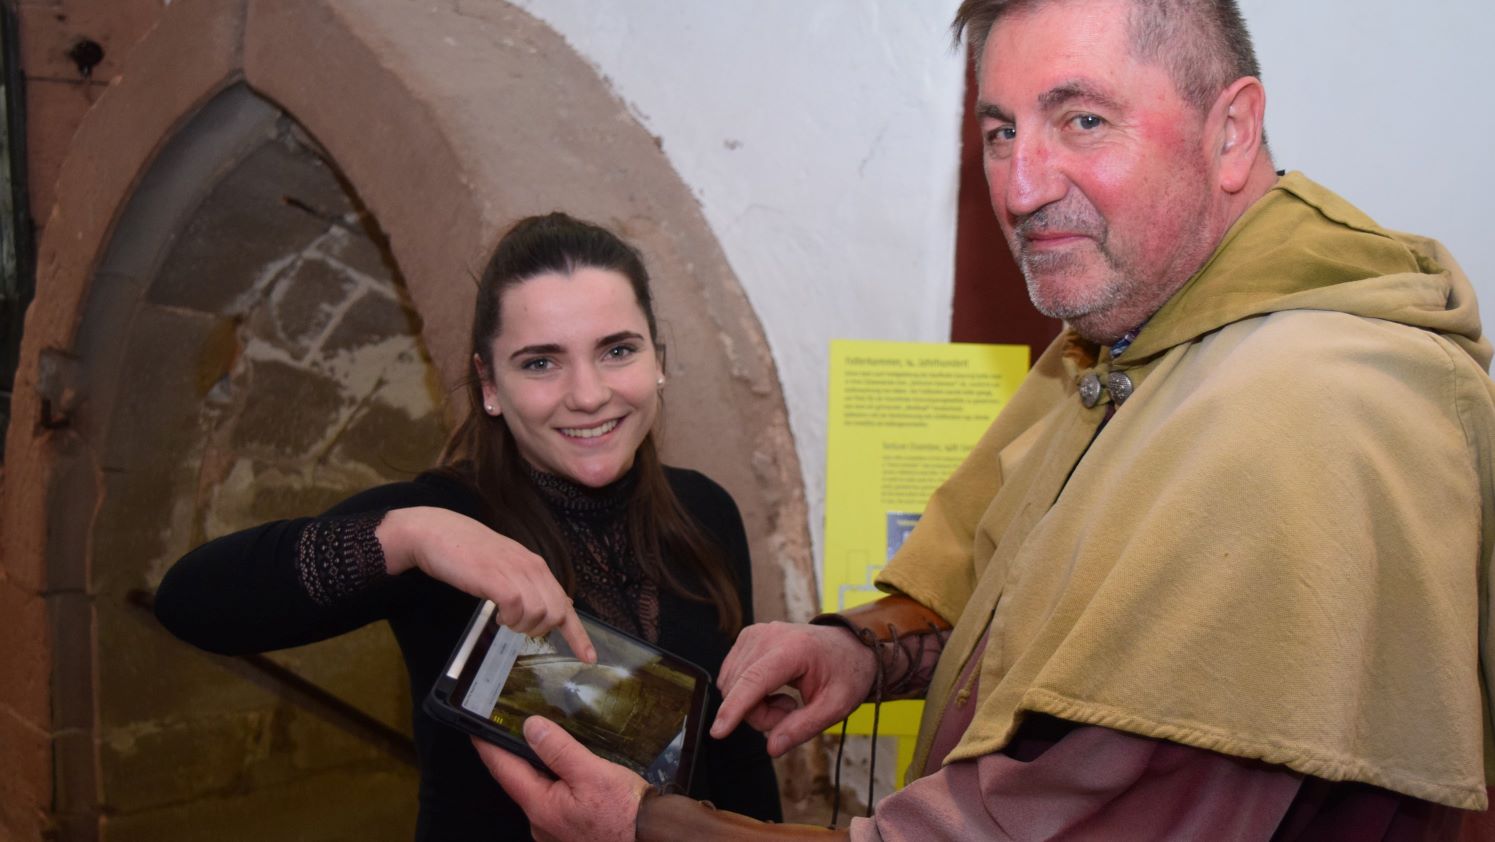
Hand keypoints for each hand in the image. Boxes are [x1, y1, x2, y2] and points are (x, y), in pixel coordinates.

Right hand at [377, 507, 593, 660]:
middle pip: (557, 614)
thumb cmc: (469, 553)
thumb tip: (552, 607)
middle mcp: (532, 568)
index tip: (589, 658)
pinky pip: (517, 609)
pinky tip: (497, 614)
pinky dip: (508, 619)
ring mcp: (516, 573)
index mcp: (537, 567)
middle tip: (516, 625)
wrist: (439, 534)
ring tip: (503, 617)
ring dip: (521, 626)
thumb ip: (529, 585)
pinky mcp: (497, 580)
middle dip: (539, 629)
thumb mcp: (507, 568)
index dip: (579, 635)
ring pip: (539, 615)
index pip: (566, 605)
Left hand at [473, 717, 646, 841]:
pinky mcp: (570, 834)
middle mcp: (541, 824)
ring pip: (539, 792)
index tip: (476, 727)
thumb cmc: (626, 814)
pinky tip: (574, 775)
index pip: (503, 769)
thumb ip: (558, 750)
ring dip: (542, 770)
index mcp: (540, 807)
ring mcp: (554, 832)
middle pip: (520, 781)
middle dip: (519, 755)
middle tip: (520, 727)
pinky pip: (555, 803)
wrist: (652, 839)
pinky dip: (558, 785)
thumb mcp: (592, 772)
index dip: (487, 746)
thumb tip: (531, 728)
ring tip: (554, 747)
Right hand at [710, 622, 876, 756]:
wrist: (849, 645)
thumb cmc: (846, 672)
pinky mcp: (747, 638)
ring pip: (732, 685)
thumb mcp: (836, 706)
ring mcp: (755, 634)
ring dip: (754, 705)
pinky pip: (732, 676)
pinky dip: (748, 692)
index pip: (754, 680)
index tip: (718, 732)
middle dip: (760, 715)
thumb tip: (772, 748)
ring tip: (786, 701)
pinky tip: (773, 690)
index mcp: (794, 649)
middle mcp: (769, 635)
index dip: (735, 708)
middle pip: (740, 689)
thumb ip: (803, 728)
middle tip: (790, 714)